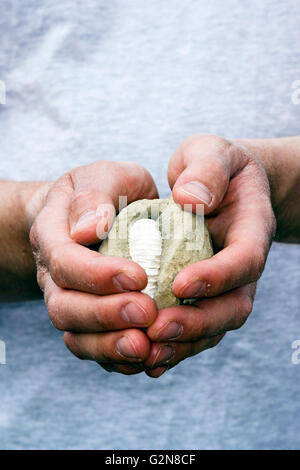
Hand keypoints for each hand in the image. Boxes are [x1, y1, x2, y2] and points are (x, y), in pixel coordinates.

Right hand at [30, 160, 159, 374]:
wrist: (95, 218)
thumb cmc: (105, 193)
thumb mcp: (103, 176)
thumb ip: (95, 195)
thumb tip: (87, 229)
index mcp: (52, 235)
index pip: (64, 260)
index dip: (96, 275)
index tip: (139, 276)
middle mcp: (54, 275)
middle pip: (64, 307)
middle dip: (105, 315)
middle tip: (148, 314)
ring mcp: (70, 301)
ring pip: (76, 336)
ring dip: (110, 346)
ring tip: (146, 348)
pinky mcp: (89, 321)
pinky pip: (94, 348)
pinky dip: (118, 358)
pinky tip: (148, 358)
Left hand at [144, 134, 275, 377]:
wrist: (220, 187)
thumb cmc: (213, 166)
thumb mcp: (211, 152)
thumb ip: (206, 170)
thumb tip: (188, 199)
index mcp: (251, 229)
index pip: (245, 259)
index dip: (219, 276)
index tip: (182, 283)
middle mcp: (242, 266)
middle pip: (234, 307)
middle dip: (198, 323)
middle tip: (157, 329)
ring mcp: (225, 286)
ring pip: (213, 328)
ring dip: (182, 345)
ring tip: (145, 352)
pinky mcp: (205, 298)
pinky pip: (195, 330)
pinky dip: (172, 347)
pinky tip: (143, 357)